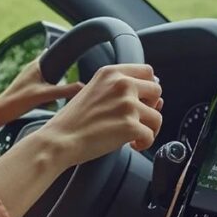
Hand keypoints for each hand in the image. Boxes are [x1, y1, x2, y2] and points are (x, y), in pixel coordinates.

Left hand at [0, 57, 82, 155]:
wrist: (0, 112)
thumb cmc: (17, 101)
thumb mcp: (44, 95)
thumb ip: (64, 91)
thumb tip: (83, 87)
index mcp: (36, 65)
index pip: (52, 52)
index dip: (63, 50)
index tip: (76, 49)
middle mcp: (32, 69)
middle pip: (52, 63)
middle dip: (63, 64)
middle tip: (78, 66)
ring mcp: (29, 78)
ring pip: (48, 73)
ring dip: (58, 76)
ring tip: (71, 80)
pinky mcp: (28, 88)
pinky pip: (44, 83)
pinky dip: (52, 85)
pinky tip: (57, 93)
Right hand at [38, 64, 162, 167]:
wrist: (59, 140)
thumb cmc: (73, 122)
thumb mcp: (94, 91)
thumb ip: (120, 90)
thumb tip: (156, 100)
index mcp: (110, 73)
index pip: (147, 71)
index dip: (148, 88)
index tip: (142, 100)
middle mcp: (121, 84)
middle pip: (156, 90)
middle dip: (150, 107)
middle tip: (136, 119)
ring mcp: (127, 104)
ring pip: (157, 116)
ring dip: (149, 128)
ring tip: (133, 136)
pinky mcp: (130, 125)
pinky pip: (151, 136)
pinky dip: (144, 143)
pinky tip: (131, 145)